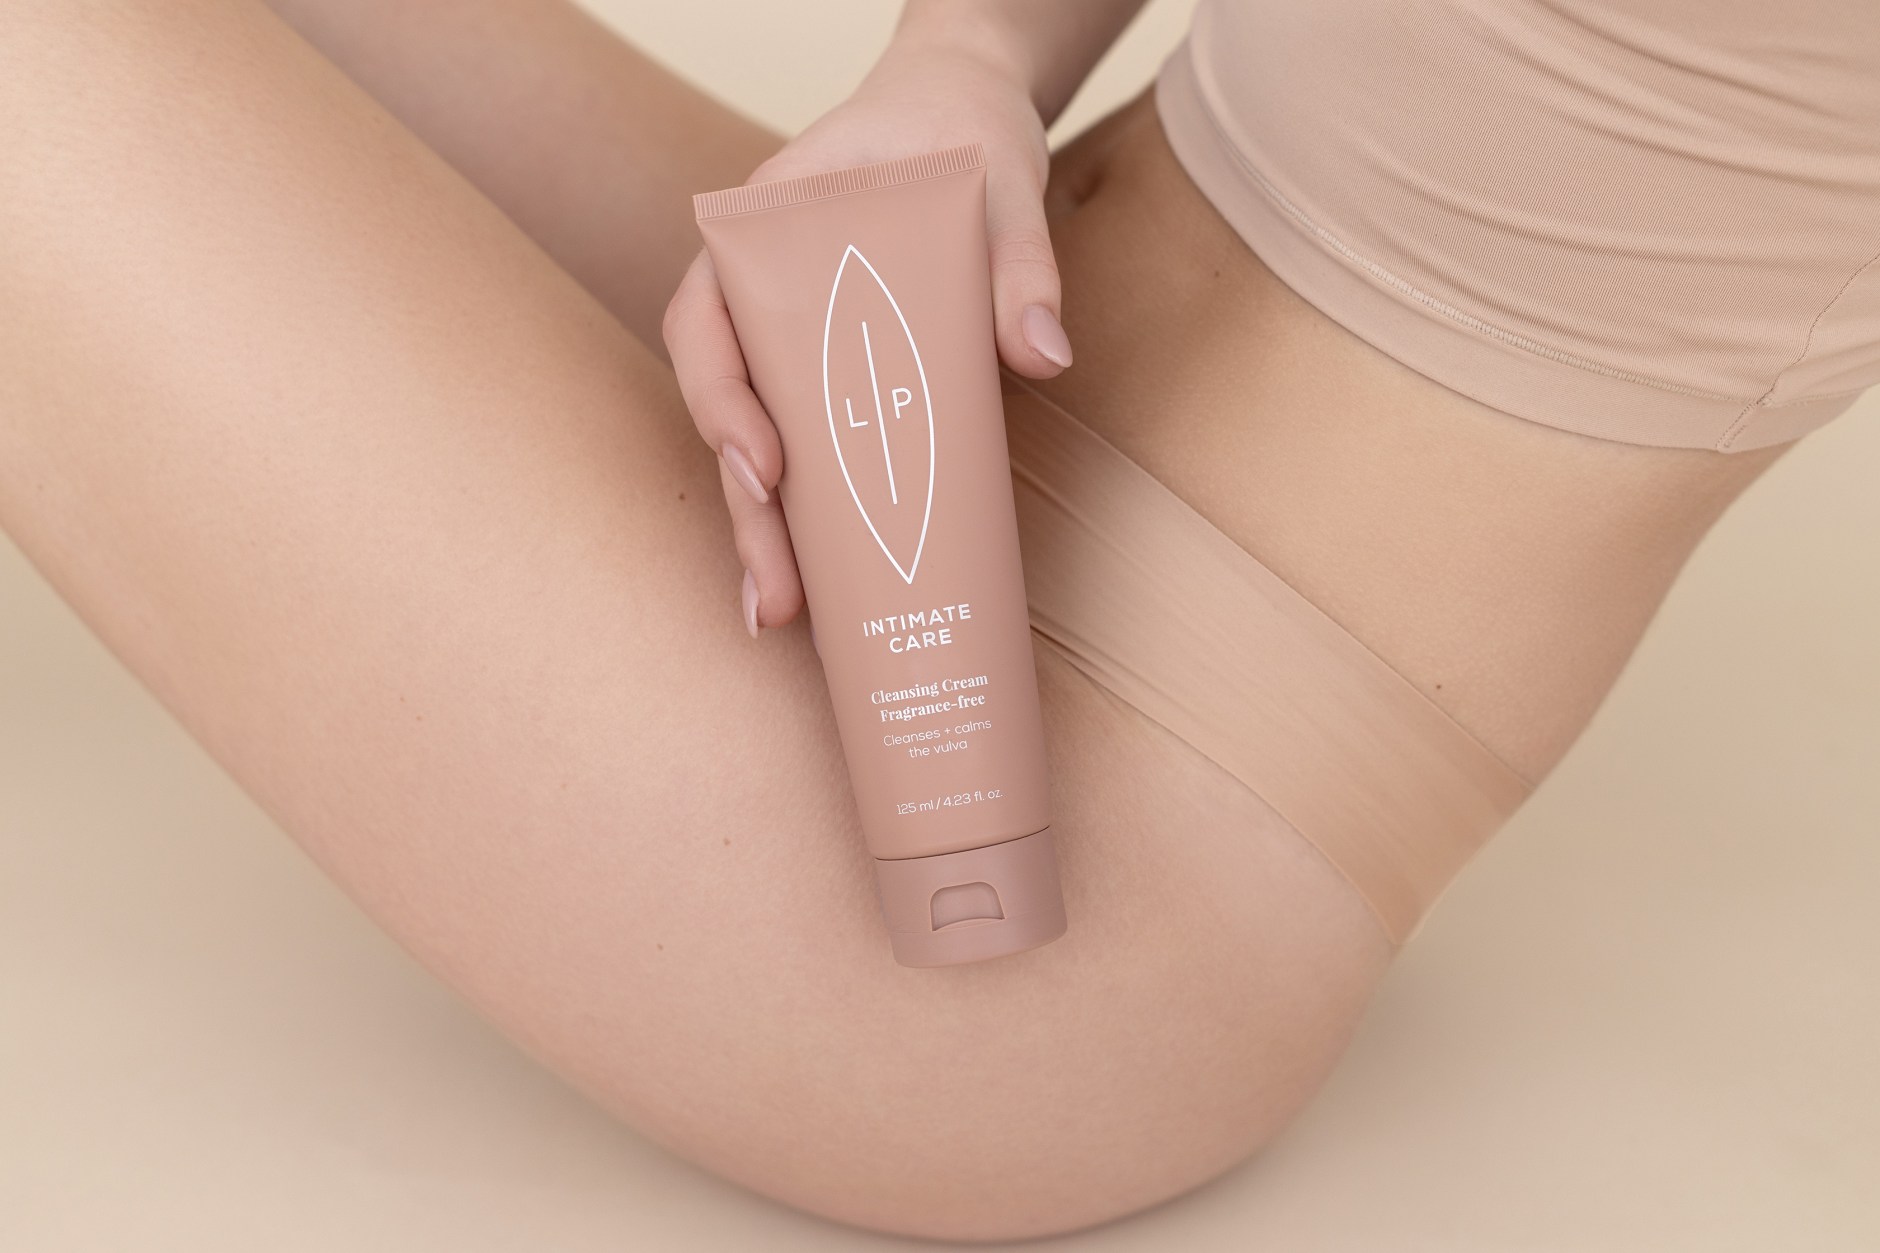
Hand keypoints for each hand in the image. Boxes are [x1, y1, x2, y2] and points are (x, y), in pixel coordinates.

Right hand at [663, 34, 1071, 637]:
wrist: (959, 117)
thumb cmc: (960, 138)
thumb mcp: (1002, 183)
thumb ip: (1020, 261)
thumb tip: (1043, 356)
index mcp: (766, 234)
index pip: (706, 322)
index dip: (723, 402)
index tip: (765, 467)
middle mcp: (759, 297)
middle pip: (728, 413)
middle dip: (746, 513)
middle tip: (774, 598)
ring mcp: (789, 343)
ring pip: (756, 446)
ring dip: (763, 533)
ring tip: (782, 614)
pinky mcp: (829, 378)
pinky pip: (805, 448)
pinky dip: (807, 517)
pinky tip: (819, 582)